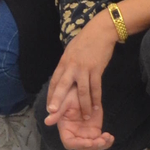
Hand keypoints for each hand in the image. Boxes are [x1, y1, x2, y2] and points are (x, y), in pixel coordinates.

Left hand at [42, 15, 117, 149]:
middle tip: (52, 113)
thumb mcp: (71, 51)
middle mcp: (71, 66)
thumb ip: (67, 64)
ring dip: (83, 106)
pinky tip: (98, 108)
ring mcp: (83, 68)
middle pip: (62, 86)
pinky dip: (97, 99)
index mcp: (64, 62)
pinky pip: (96, 87)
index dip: (52, 94)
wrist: (100, 31)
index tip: (49, 107)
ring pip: (81, 91)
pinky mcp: (96, 69)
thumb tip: (63, 74)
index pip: (55, 81)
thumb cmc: (86, 41)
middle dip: (57, 100)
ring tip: (85, 118)